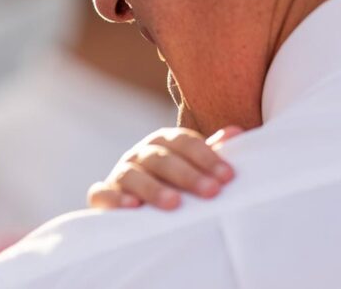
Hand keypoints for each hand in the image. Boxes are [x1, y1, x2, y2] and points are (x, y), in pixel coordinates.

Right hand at [87, 126, 242, 209]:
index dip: (208, 157)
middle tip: (212, 191)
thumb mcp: (193, 164)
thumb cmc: (174, 181)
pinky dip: (115, 199)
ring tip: (174, 204)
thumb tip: (238, 132)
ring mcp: (121, 172)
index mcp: (165, 141)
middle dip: (189, 175)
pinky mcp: (103, 194)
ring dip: (154, 189)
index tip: (228, 176)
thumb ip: (211, 151)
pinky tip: (132, 208)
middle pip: (164, 159)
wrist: (136, 198)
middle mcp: (142, 153)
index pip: (186, 142)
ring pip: (134, 175)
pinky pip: (102, 194)